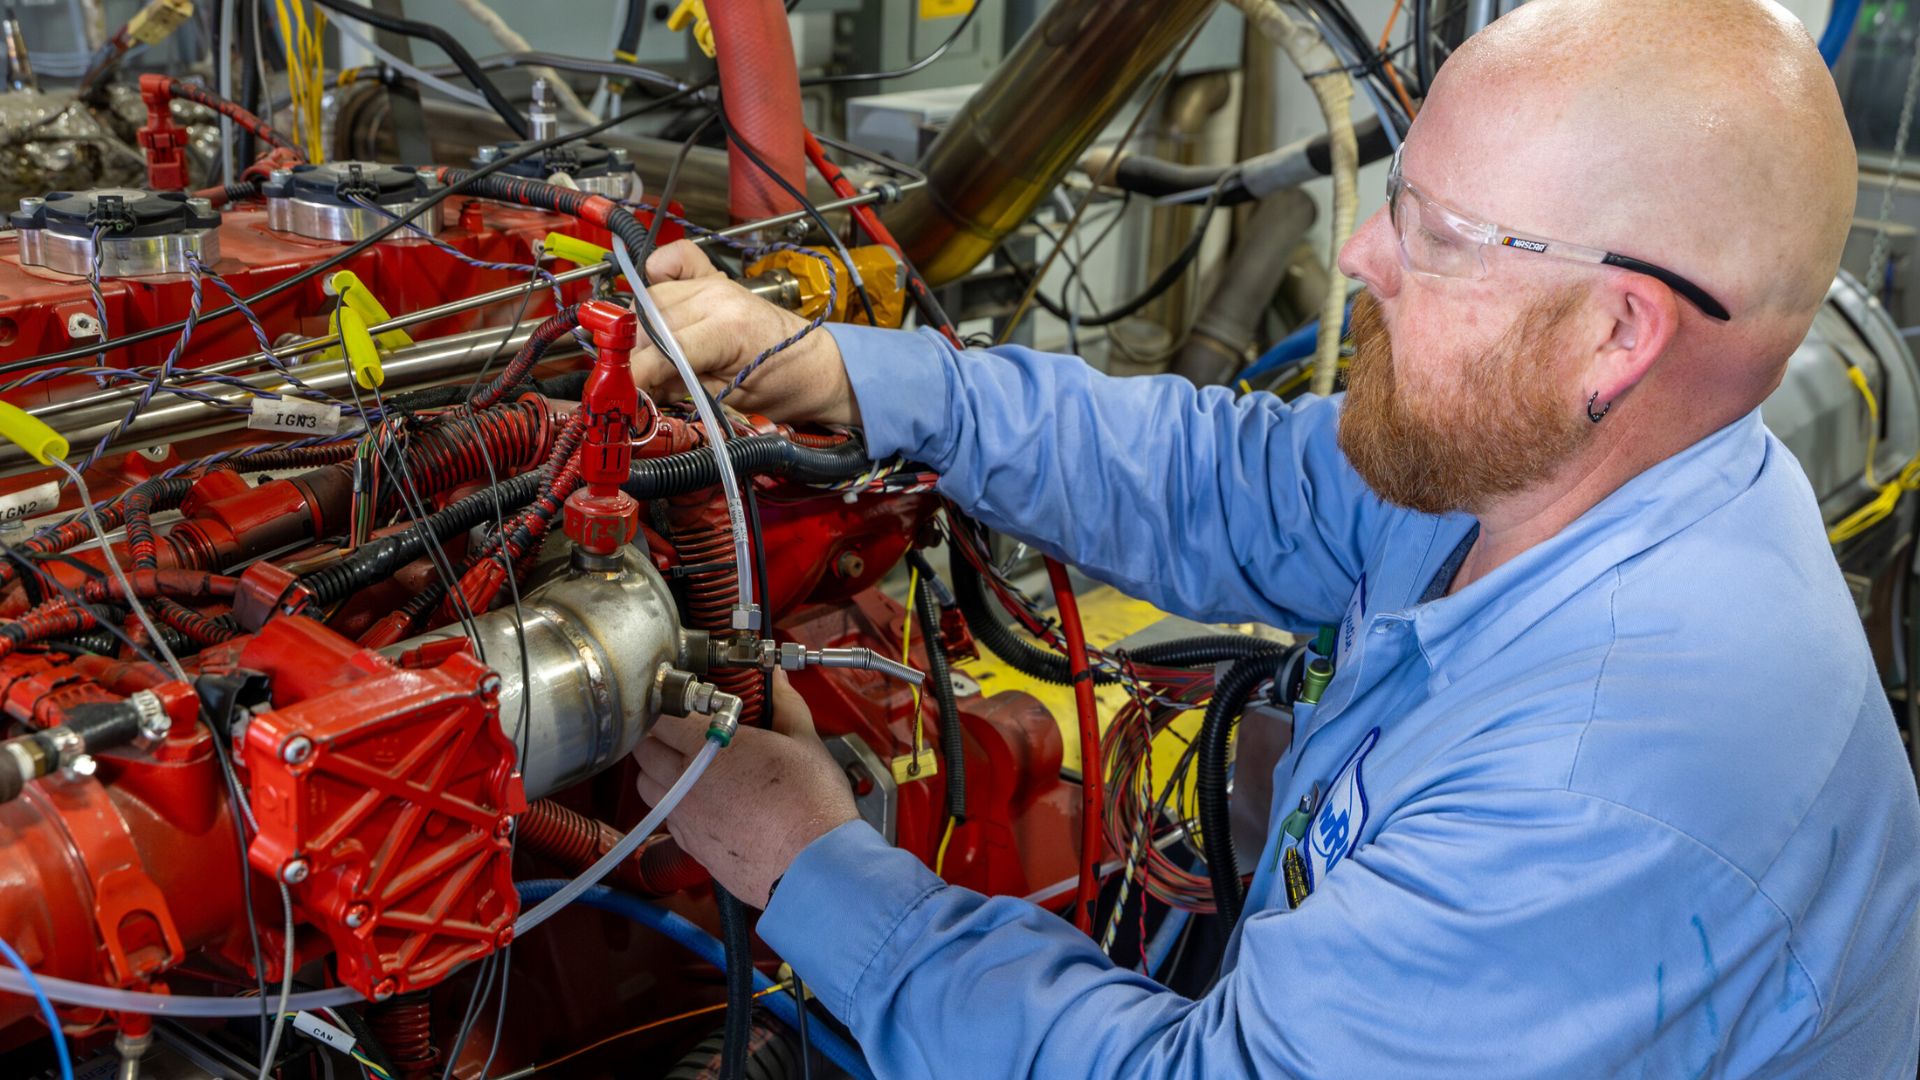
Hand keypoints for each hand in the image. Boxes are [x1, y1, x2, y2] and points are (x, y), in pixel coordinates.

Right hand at [628, 240, 858, 425]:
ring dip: (643, 326)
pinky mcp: (715, 279)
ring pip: (651, 297)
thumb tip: (637, 389)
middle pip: (649, 320)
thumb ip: (681, 388)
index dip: (637, 374)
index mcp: (727, 330)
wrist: (818, 365)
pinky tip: (658, 296)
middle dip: (637, 353)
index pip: (662, 349)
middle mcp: (717, 298)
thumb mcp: (731, 401)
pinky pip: (675, 260)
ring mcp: (715, 284)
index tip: (621, 391)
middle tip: (640, 379)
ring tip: (654, 354)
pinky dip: (658, 273)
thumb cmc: (785, 385)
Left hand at [634, 670, 858, 907]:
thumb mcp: (804, 742)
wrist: (815, 866)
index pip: (659, 717)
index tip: (680, 704)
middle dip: (657, 737)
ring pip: (647, 787)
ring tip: (688, 767)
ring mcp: (685, 818)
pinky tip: (706, 803)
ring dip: (658, 773)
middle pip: (643, 751)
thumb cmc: (811, 804)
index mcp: (705, 747)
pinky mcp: (692, 848)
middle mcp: (684, 782)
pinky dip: (676, 806)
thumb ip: (784, 705)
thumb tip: (776, 681)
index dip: (666, 707)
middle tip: (683, 731)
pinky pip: (668, 820)